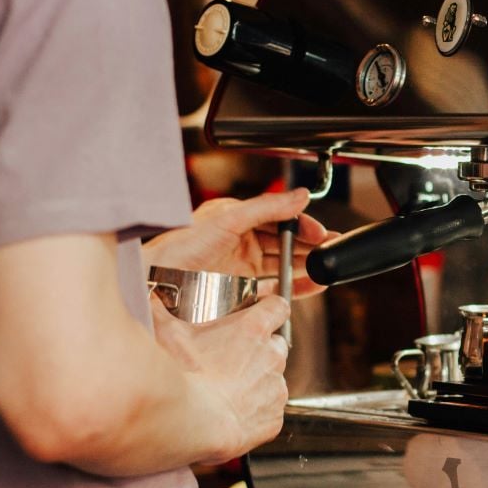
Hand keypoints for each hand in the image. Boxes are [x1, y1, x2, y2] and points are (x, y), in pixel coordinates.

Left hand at [143, 188, 337, 298]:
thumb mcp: (228, 219)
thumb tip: (300, 196)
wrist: (156, 282)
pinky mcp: (242, 291)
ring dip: (307, 267)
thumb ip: (267, 207)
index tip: (320, 233)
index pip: (279, 218)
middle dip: (310, 246)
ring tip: (326, 268)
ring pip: (283, 265)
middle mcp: (242, 242)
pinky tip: (312, 286)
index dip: (302, 225)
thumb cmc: (180, 247)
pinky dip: (296, 288)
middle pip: (285, 242)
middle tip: (332, 250)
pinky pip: (276, 289)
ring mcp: (242, 268)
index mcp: (237, 219)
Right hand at [151, 294, 290, 462]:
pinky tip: (232, 415)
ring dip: (257, 382)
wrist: (189, 422)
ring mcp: (275, 388)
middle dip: (259, 349)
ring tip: (227, 390)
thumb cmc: (181, 376)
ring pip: (273, 379)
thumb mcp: (166, 333)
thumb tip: (151, 299)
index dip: (270, 309)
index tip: (262, 312)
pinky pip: (269, 412)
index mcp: (253, 329)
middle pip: (275, 345)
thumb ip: (160, 310)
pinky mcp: (274, 419)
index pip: (277, 307)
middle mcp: (271, 356)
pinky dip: (256, 413)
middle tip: (232, 358)